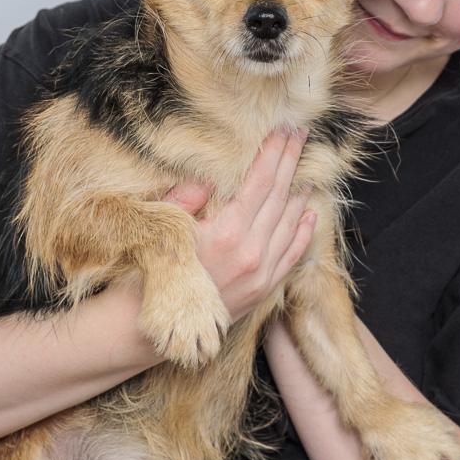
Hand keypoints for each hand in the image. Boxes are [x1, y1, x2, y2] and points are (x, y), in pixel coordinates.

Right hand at [163, 130, 316, 323]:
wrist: (150, 329)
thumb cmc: (151, 272)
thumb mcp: (163, 227)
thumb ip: (186, 198)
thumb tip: (209, 178)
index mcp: (226, 231)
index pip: (260, 182)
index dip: (273, 153)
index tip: (283, 130)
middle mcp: (251, 251)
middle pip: (279, 196)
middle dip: (291, 162)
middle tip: (301, 135)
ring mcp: (261, 274)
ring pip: (290, 224)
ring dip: (300, 193)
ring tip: (307, 167)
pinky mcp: (263, 291)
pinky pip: (291, 255)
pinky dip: (302, 233)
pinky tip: (310, 214)